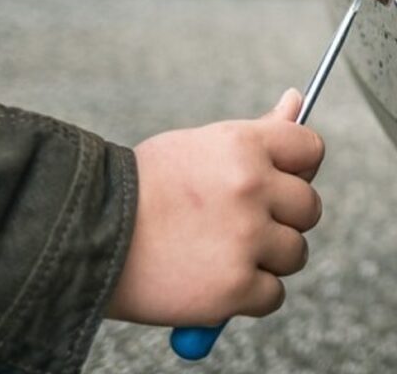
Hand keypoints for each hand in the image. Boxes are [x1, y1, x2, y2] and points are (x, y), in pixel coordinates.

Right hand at [107, 89, 323, 325]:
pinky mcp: (235, 287)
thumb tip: (297, 101)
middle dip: (282, 219)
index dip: (298, 168)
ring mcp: (245, 239)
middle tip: (239, 223)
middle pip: (309, 207)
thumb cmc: (143, 188)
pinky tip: (211, 279)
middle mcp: (251, 188)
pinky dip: (247, 295)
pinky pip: (273, 294)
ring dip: (266, 259)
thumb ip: (256, 133)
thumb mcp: (199, 146)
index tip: (278, 181)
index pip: (310, 149)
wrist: (86, 236)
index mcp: (243, 145)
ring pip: (295, 253)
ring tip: (217, 251)